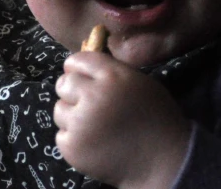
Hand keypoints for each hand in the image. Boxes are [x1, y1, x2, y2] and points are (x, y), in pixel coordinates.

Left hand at [54, 52, 190, 188]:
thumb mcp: (140, 83)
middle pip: (63, 83)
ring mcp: (80, 123)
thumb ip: (113, 72)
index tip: (81, 77)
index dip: (77, 68)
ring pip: (59, 109)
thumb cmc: (155, 118)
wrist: (161, 159)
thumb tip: (86, 69)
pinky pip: (61, 135)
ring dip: (72, 115)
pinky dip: (73, 138)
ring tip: (93, 125)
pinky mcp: (72, 147)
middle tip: (87, 102)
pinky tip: (93, 141)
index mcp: (112, 76)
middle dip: (72, 90)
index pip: (77, 60)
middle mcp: (93, 96)